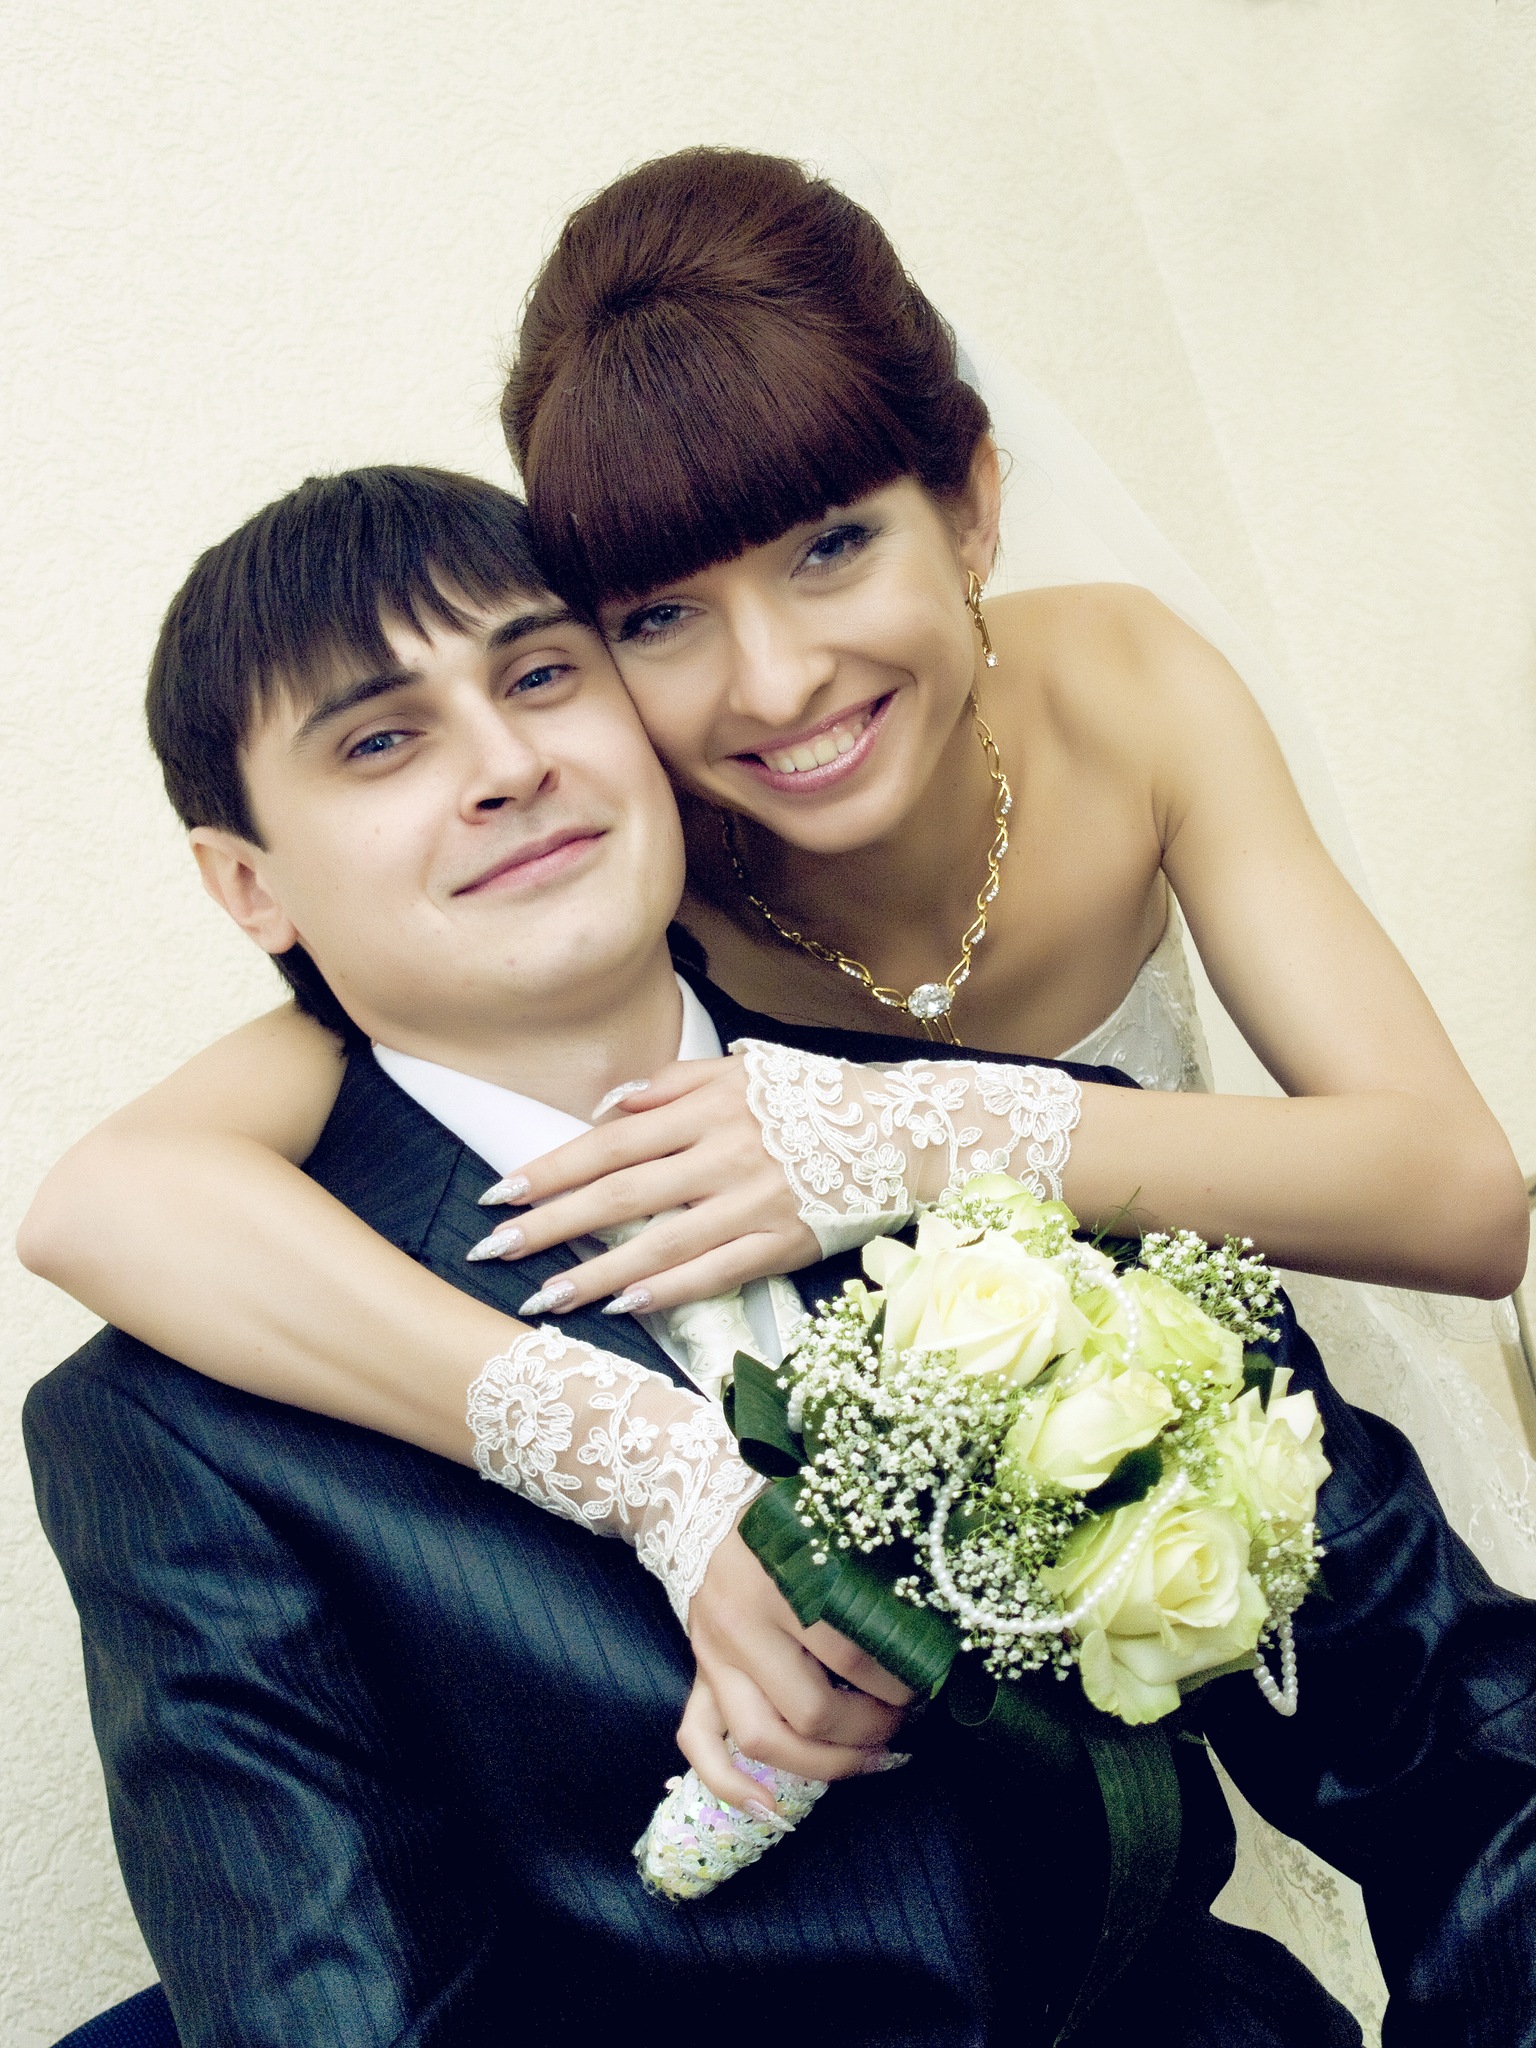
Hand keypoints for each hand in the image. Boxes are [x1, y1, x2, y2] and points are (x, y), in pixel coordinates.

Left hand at [469, 1055, 819, 1312]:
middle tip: (493, 1249)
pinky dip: (668, 1290)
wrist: (905, 1131)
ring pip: (660, 1242)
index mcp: (708, 1108)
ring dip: (596, 1273)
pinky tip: (623, 1307)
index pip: (611, 1142)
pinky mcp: (783, 1243)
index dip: (553, 1168)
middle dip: (551, 1223)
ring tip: (542, 1296)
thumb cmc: (814, 1099)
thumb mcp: (742, 1070)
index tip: (502, 1193)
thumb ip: (670, 1085)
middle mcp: (724, 1154)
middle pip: (621, 1193)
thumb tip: (606, 1105)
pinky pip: (716, 1272)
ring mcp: (753, 1203)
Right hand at [677, 1522, 912, 1810]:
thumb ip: (864, 1575)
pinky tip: (769, 1809)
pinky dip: (730, 1784)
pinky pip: (699, 1742)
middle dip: (870, 1729)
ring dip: (826, 1765)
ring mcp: (712, 1658)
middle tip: (907, 1722)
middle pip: (810, 1711)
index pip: (850, 1655)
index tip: (929, 1680)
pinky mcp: (697, 1675)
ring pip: (762, 1740)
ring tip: (874, 1760)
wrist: (699, 1507)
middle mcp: (740, 1628)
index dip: (899, 1682)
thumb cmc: (781, 1520)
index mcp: (777, 1584)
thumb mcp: (826, 1532)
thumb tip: (931, 1624)